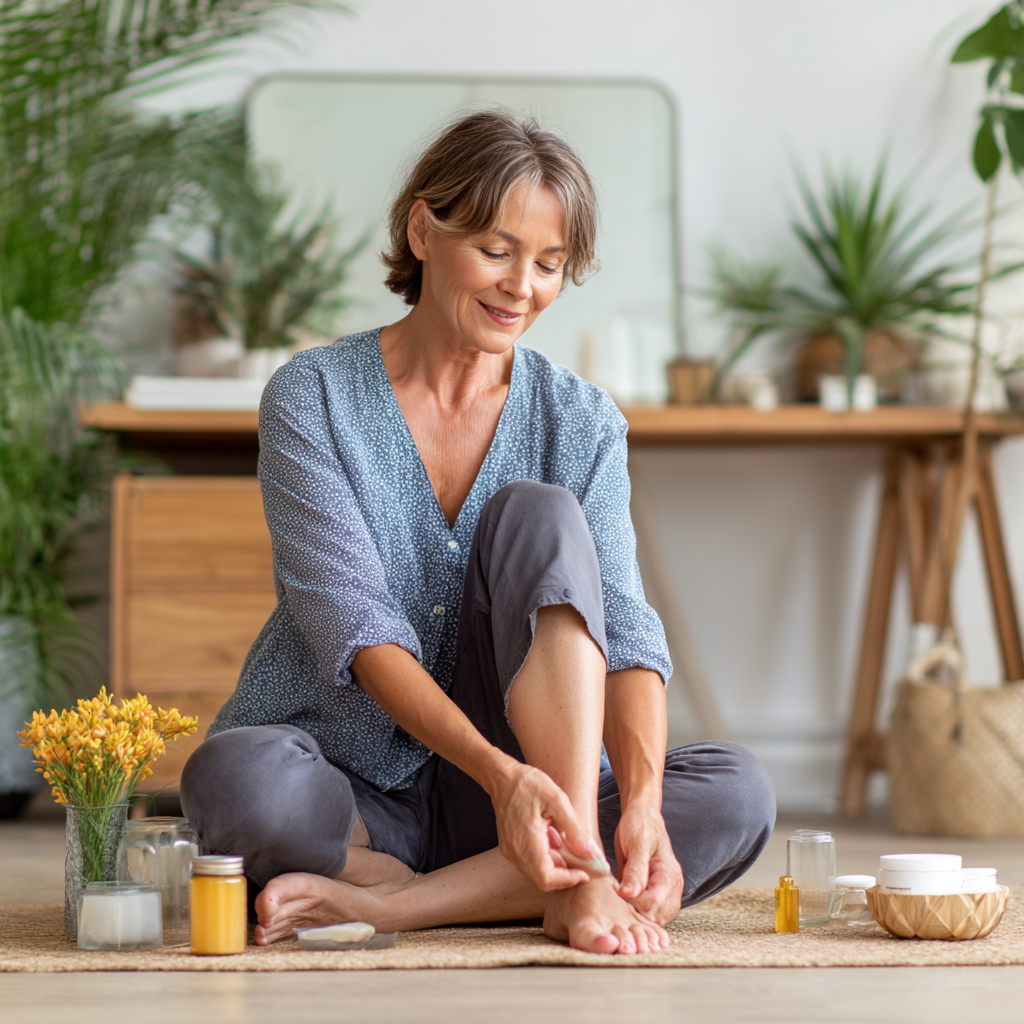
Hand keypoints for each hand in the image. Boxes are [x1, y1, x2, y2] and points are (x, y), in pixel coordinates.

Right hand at [490, 761, 608, 891]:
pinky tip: (552, 839)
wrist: (502, 777)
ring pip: (535, 873)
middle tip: (581, 863)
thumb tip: (592, 853)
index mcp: (526, 842)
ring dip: (554, 867)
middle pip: (541, 879)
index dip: (567, 880)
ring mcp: (510, 850)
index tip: (584, 874)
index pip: (546, 878)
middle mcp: (515, 851)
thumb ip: (575, 830)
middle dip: (563, 876)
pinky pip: (528, 863)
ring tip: (566, 845)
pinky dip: (544, 859)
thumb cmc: (529, 784)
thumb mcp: (558, 801)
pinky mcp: (508, 847)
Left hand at [613, 806, 683, 925]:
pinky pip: (648, 913)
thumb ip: (636, 869)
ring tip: (617, 905)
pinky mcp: (654, 893)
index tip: (615, 894)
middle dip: (635, 914)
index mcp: (669, 874)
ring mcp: (665, 892)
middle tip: (613, 903)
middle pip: (656, 916)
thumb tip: (629, 894)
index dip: (633, 904)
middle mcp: (671, 887)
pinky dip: (635, 913)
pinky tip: (622, 905)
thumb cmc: (640, 825)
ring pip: (653, 919)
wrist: (642, 816)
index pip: (654, 903)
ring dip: (635, 917)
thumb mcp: (637, 842)